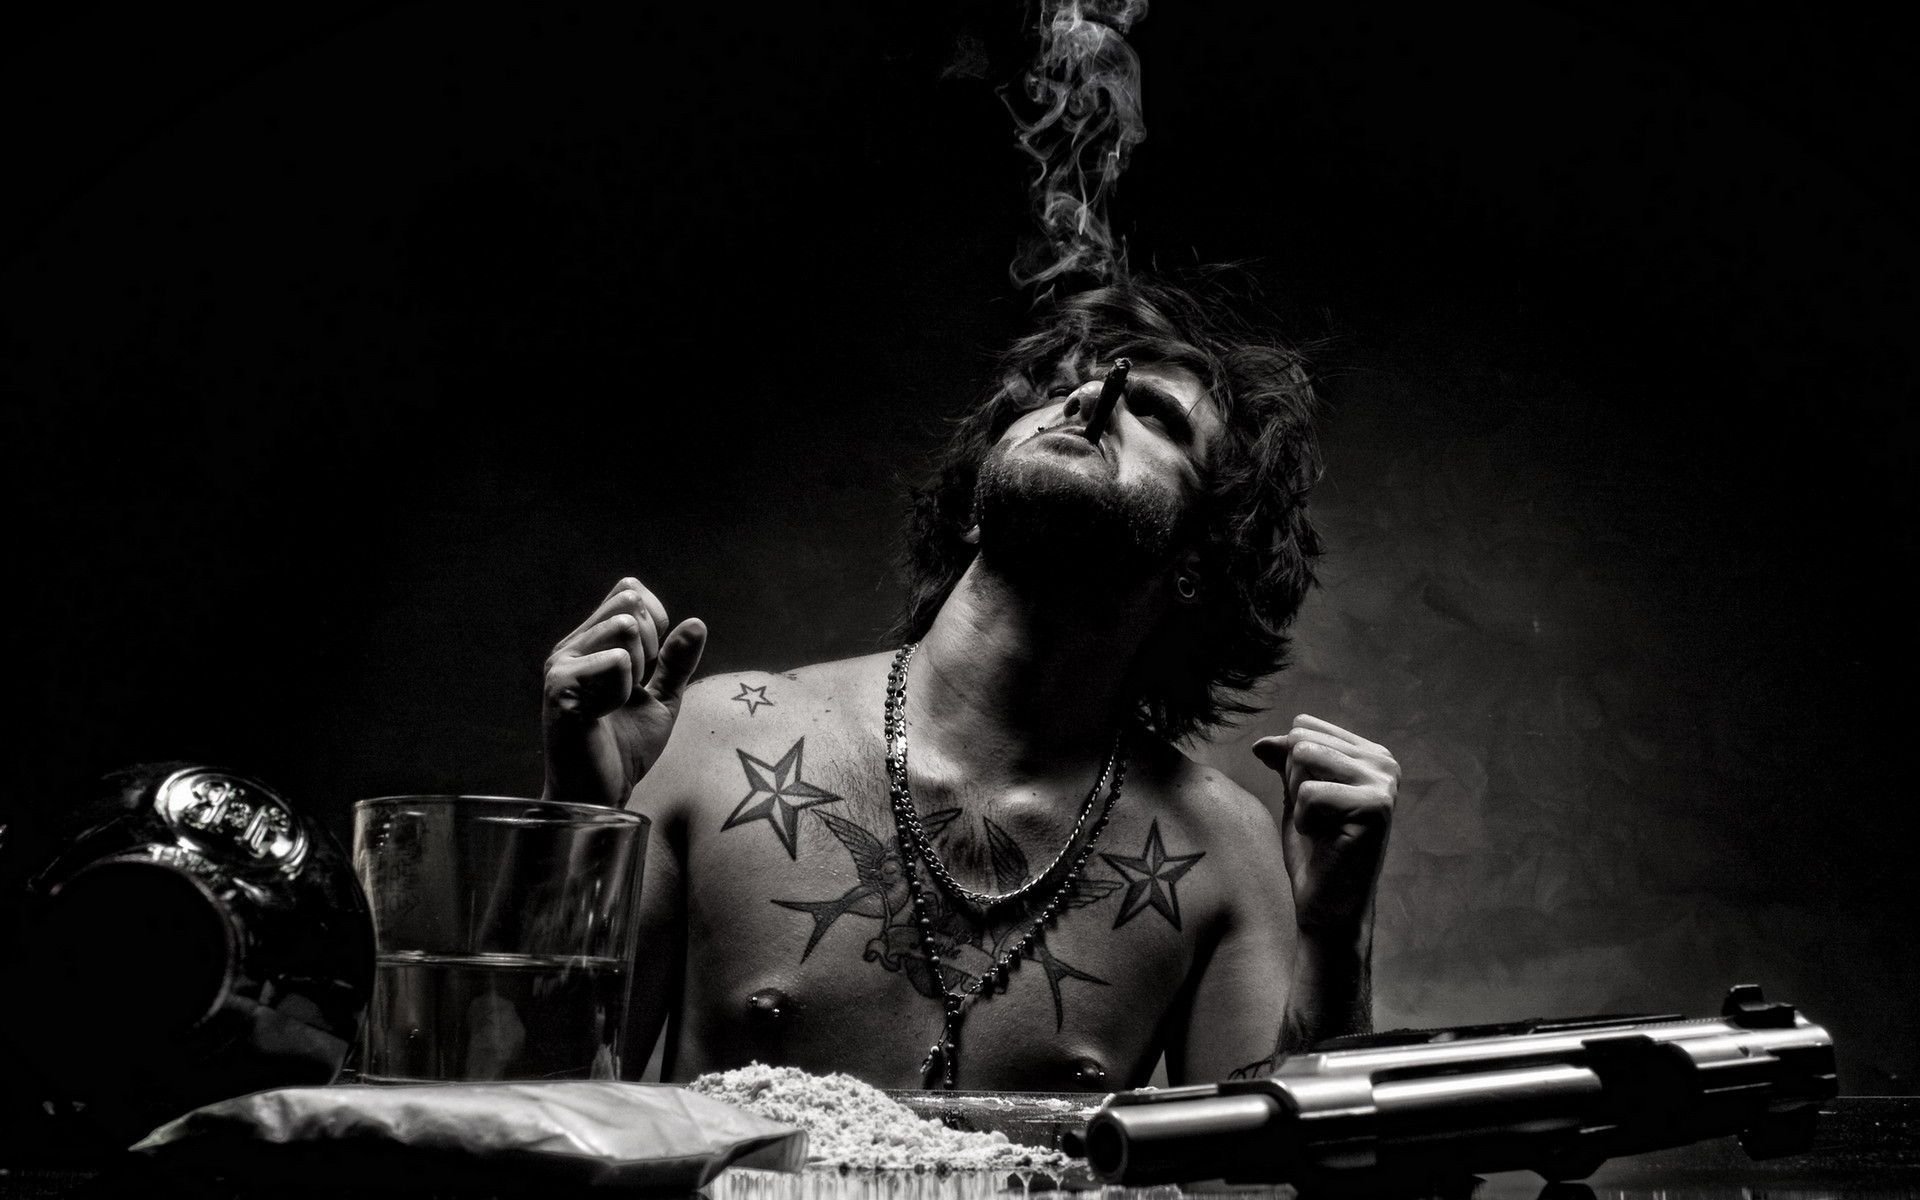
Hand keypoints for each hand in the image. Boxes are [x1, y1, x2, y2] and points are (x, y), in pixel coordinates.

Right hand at [543, 577, 706, 807]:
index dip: (656, 620)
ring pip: (625, 628)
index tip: (651, 664)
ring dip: (638, 669)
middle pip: (629, 603)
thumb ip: (676, 661)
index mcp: (591, 643)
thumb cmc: (625, 749)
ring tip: (616, 703)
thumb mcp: (662, 699)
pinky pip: (617, 661)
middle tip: (635, 688)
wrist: (600, 794)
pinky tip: (601, 715)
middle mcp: (571, 646)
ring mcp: (561, 664)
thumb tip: (697, 622)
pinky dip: (623, 690)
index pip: (629, 591)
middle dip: (651, 644)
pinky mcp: (559, 686)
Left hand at [1253, 715, 1396, 942]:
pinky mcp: (1376, 807)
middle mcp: (1384, 762)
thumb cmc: (1313, 852)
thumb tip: (1260, 742)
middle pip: (1301, 740)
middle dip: (1294, 782)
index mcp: (1369, 754)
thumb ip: (1285, 763)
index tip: (1312, 803)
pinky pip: (1309, 793)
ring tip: (1320, 826)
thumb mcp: (1296, 796)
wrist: (1327, 905)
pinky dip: (1304, 820)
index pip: (1304, 726)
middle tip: (1316, 819)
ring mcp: (1384, 783)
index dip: (1290, 765)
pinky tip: (1324, 839)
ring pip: (1304, 758)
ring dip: (1299, 798)